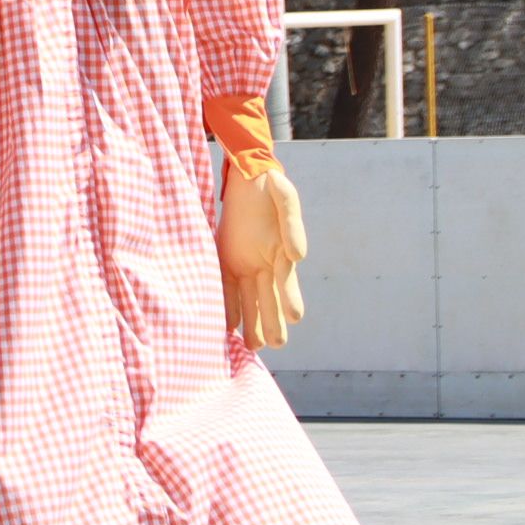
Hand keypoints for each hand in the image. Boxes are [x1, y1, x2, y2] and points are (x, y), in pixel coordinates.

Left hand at [219, 160, 309, 350]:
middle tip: (275, 345)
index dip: (289, 299)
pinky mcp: (227, 260)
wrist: (245, 176)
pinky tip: (227, 327)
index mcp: (283, 252)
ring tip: (252, 347)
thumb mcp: (283, 196)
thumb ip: (292, 224)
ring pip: (249, 299)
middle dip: (271, 321)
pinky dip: (227, 306)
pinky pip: (226, 287)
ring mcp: (246, 264)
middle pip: (269, 297)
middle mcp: (266, 263)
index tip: (294, 318)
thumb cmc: (269, 186)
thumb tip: (299, 256)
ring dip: (250, 322)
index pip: (286, 281)